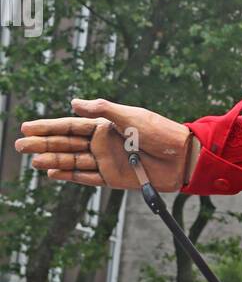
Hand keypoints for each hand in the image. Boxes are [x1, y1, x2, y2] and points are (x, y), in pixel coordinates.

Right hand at [15, 98, 194, 189]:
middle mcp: (102, 143)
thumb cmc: (160, 132)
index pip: (69, 125)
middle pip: (66, 144)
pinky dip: (69, 176)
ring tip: (32, 160)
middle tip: (19, 145)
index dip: (48, 127)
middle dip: (43, 144)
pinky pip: (86, 177)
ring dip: (52, 161)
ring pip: (72, 161)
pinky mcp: (113, 178)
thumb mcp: (131, 116)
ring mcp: (106, 161)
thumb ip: (102, 110)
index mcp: (105, 125)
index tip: (27, 127)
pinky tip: (52, 174)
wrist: (182, 157)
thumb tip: (74, 102)